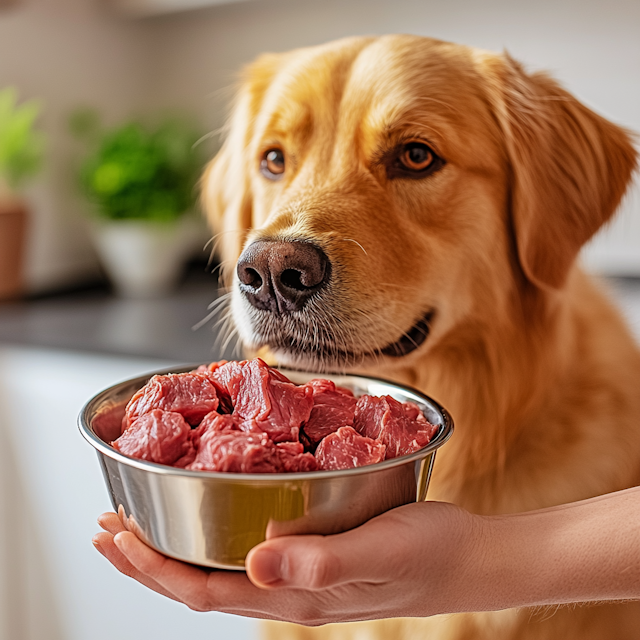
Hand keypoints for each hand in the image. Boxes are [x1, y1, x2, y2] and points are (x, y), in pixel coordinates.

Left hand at [92, 501, 483, 624]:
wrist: (469, 560)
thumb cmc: (432, 552)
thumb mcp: (382, 550)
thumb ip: (321, 562)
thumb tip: (254, 563)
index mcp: (297, 594)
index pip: (205, 590)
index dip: (154, 568)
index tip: (116, 538)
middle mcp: (291, 591)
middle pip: (200, 585)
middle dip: (147, 561)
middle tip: (107, 530)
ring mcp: (303, 580)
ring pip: (219, 573)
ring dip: (175, 552)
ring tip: (142, 528)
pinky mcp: (316, 561)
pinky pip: (249, 558)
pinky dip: (214, 541)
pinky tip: (214, 522)